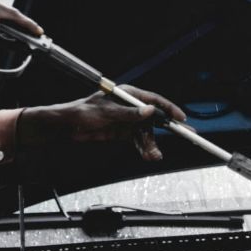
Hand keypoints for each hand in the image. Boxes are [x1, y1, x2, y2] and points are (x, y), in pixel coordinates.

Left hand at [18, 86, 185, 161]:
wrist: (67, 128)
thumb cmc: (83, 112)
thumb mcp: (107, 113)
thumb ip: (130, 114)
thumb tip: (149, 111)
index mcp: (128, 94)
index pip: (154, 99)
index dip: (169, 108)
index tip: (181, 118)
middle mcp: (130, 107)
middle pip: (154, 118)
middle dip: (165, 130)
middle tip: (183, 136)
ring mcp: (127, 120)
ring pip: (146, 133)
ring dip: (152, 144)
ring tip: (154, 155)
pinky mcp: (123, 133)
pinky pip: (138, 141)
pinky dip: (143, 148)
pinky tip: (148, 155)